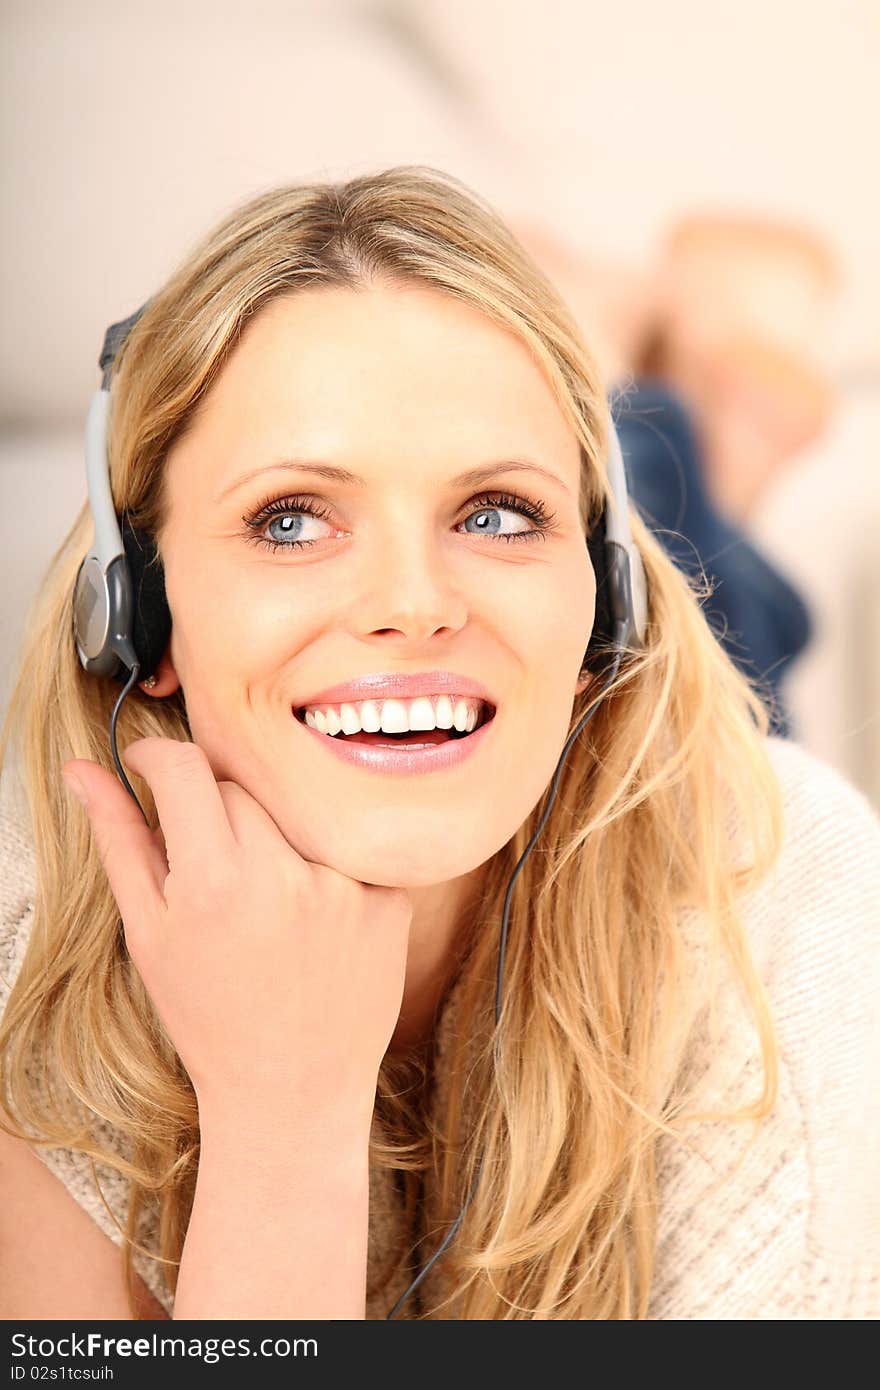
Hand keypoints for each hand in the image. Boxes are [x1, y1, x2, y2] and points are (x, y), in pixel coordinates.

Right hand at [61, 738, 412, 1122]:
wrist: (292, 1092)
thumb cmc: (208, 1015)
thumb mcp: (149, 933)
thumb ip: (119, 840)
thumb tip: (82, 767)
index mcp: (213, 882)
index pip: (184, 767)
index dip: (157, 757)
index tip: (148, 767)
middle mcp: (284, 875)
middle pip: (238, 788)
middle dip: (214, 814)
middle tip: (211, 872)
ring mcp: (345, 885)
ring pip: (292, 811)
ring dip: (271, 837)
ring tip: (263, 904)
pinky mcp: (390, 898)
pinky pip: (343, 844)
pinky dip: (321, 866)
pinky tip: (310, 921)